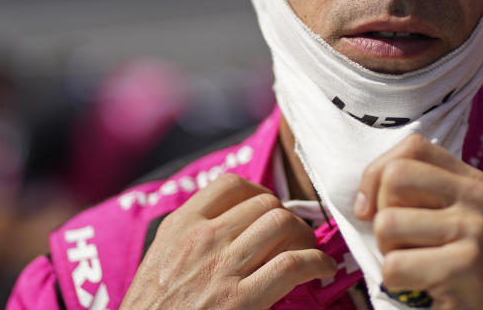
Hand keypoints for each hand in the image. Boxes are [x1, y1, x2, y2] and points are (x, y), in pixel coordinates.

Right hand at [121, 173, 336, 309]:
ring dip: (305, 236)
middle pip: (265, 203)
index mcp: (179, 228)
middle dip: (286, 216)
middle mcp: (202, 239)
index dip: (261, 193)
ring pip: (283, 224)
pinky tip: (321, 271)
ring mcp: (222, 268)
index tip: (269, 208)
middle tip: (293, 236)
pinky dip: (317, 262)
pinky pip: (294, 264)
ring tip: (308, 251)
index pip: (231, 185)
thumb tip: (229, 226)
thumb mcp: (160, 263)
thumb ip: (190, 239)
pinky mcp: (243, 301)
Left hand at [355, 135, 482, 309]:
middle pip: (395, 177)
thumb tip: (363, 197)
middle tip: (402, 244)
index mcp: (476, 182)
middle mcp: (480, 197)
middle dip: (381, 215)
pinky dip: (396, 284)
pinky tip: (423, 289)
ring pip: (387, 222)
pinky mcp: (465, 265)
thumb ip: (422, 197)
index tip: (373, 209)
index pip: (413, 146)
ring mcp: (475, 229)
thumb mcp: (455, 224)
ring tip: (417, 267)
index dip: (378, 174)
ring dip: (389, 253)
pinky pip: (394, 266)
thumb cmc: (466, 277)